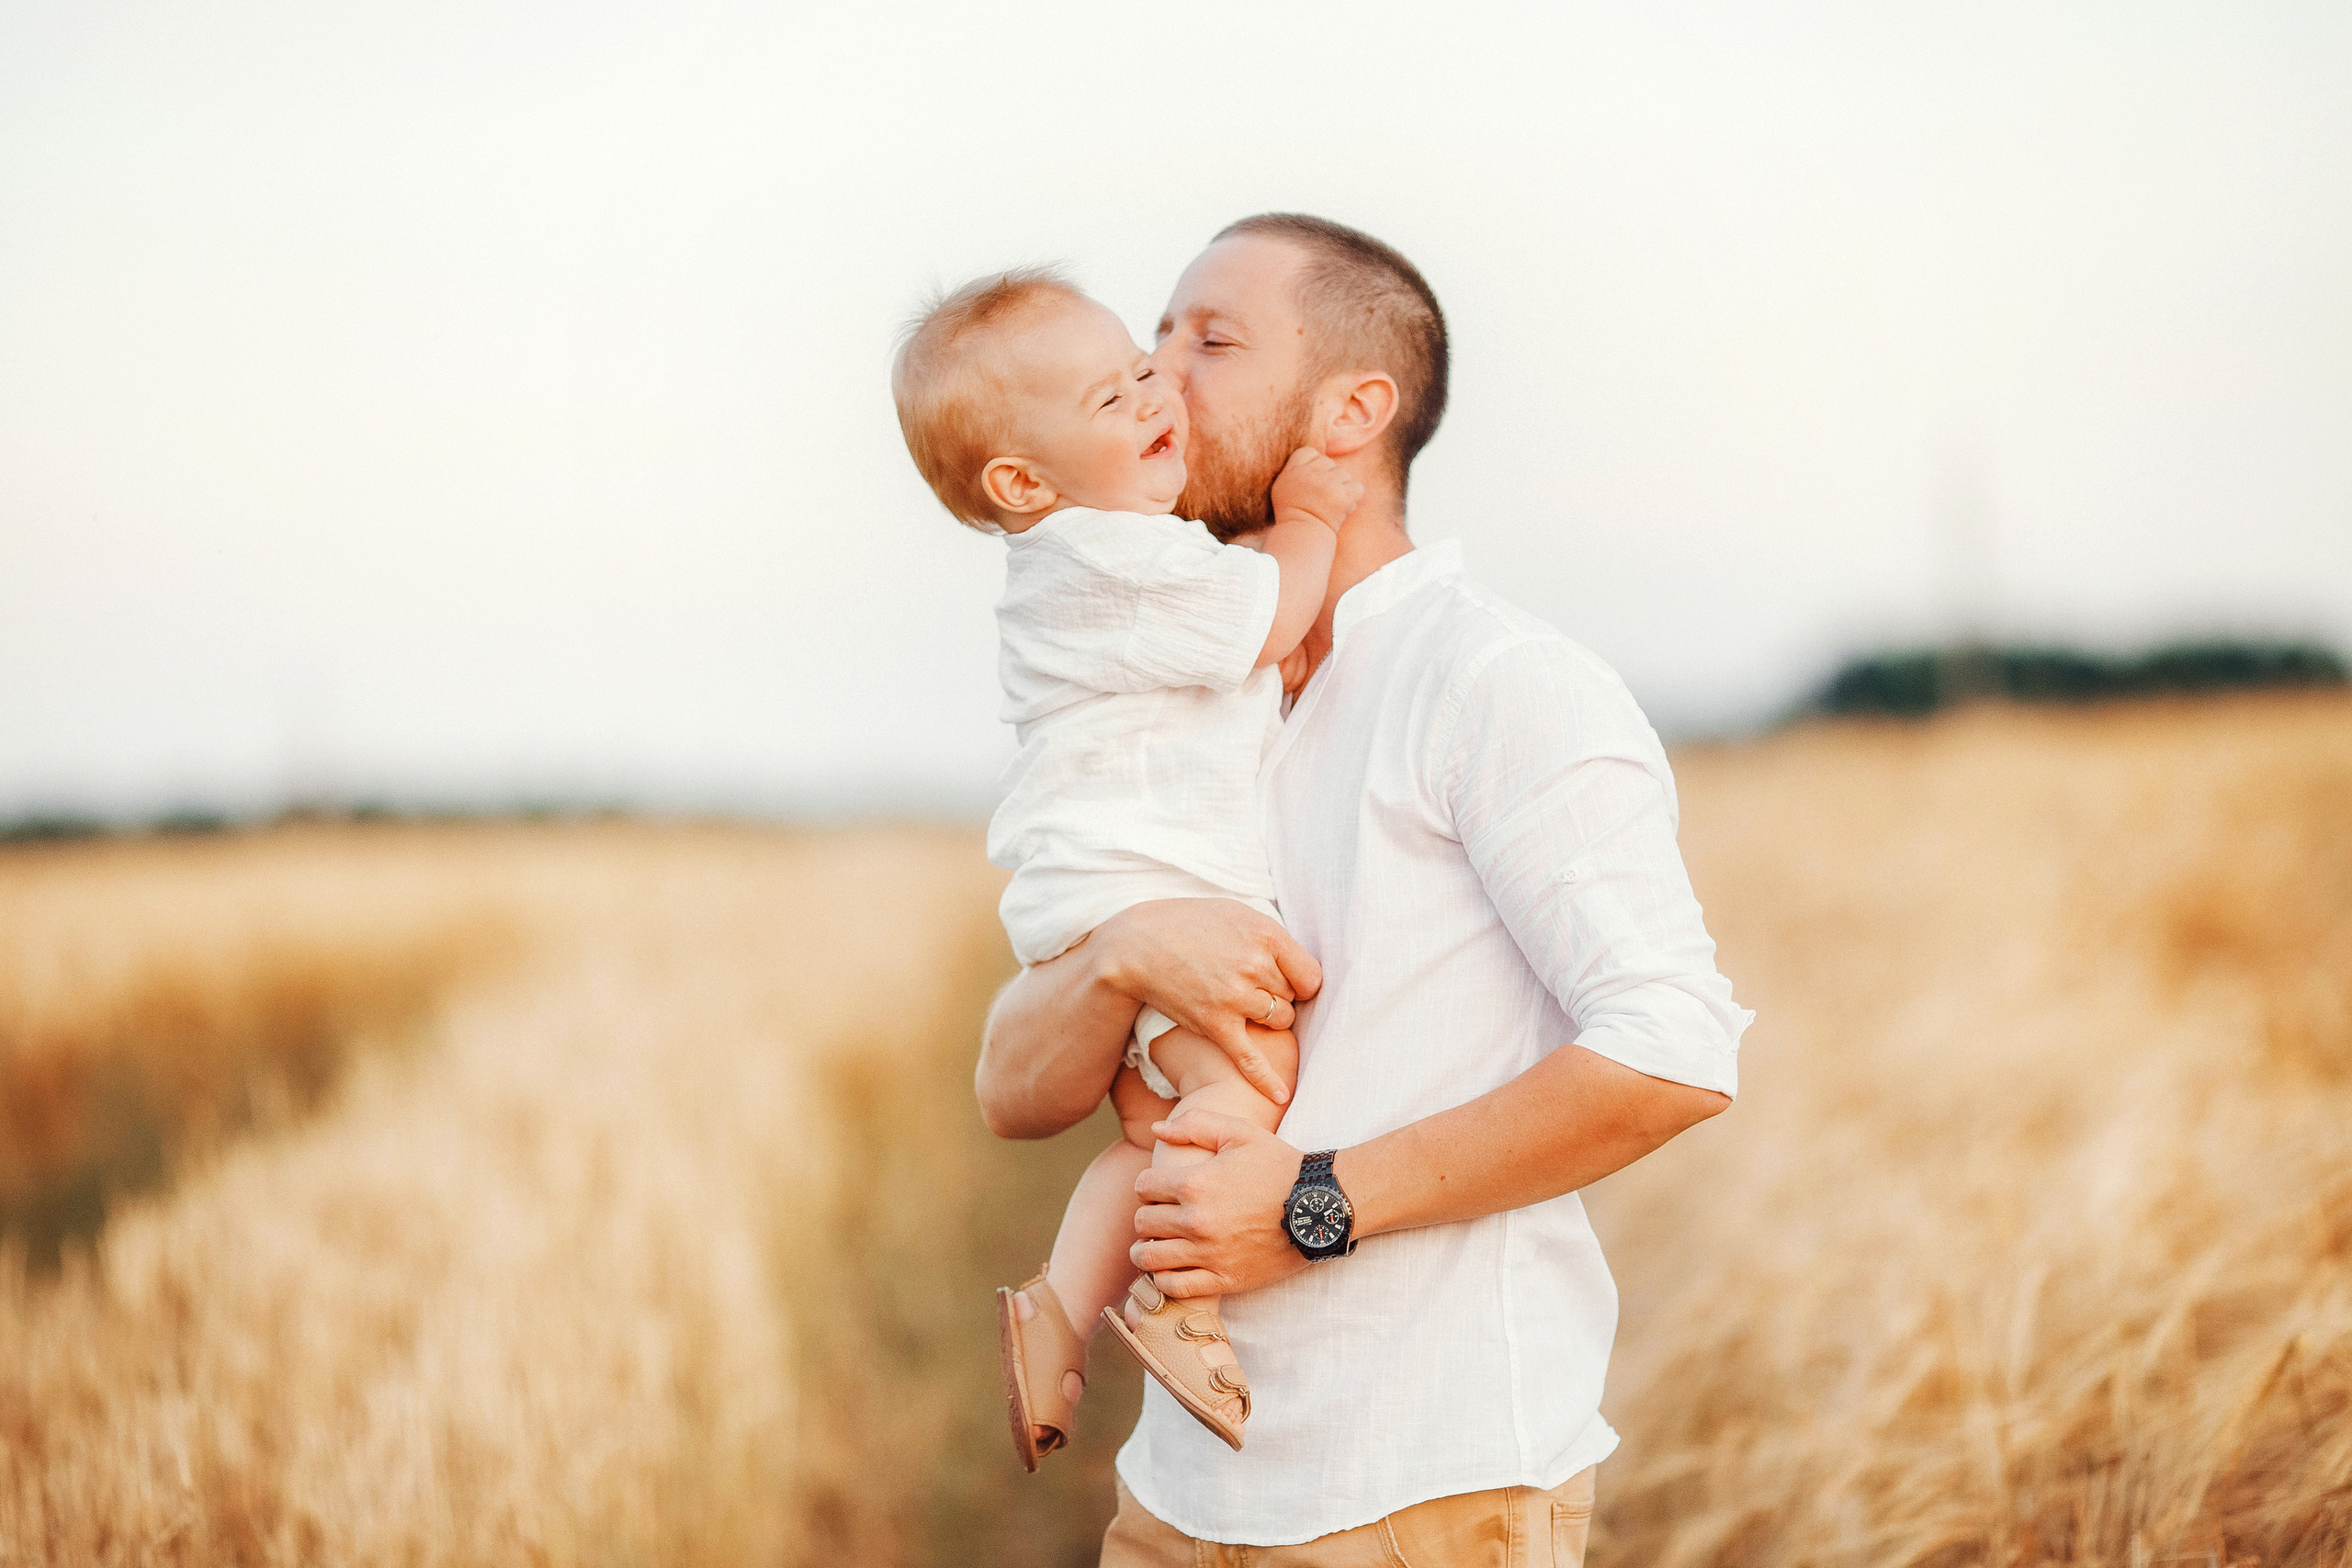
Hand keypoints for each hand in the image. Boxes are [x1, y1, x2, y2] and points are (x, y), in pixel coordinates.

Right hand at [1092, 900, 1320, 1104]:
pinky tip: (1280, 1096)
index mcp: (1266, 935)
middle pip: (1292, 998)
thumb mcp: (1237, 913)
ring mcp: (1235, 996)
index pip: (1310, 975)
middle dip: (1277, 996)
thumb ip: (1271, 937)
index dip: (1298, 981)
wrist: (1137, 946)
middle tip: (1248, 986)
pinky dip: (1266, 1079)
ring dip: (1268, 1019)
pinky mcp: (1215, 1023)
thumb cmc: (1188, 924)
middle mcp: (1255, 966)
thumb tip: (1297, 964)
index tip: (1284, 980)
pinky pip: (1250, 1057)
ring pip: (1280, 1022)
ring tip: (1241, 1005)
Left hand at [1129, 1112, 1312, 1297]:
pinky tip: (1172, 1267)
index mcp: (1196, 1183)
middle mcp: (1197, 1220)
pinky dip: (1165, 1279)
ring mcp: (1209, 1253)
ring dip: (1147, 1250)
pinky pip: (1175, 1287)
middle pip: (1143, 1223)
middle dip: (1148, 1216)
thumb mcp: (1240, 1133)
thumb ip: (1195, 1124)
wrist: (1319, 1206)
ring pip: (1150, 1258)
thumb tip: (1157, 1130)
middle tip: (1161, 1216)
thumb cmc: (1279, 1165)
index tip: (1160, 1189)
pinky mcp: (1224, 1279)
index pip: (1143, 1187)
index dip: (1148, 1185)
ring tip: (1156, 1245)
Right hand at [1268, 446, 1361, 532]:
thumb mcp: (1284, 486)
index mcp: (1293, 469)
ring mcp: (1329, 482)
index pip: (1310, 453)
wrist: (1304, 536)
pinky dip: (1353, 498)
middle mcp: (1311, 472)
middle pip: (1329, 463)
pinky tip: (1342, 508)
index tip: (1310, 485)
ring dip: (1342, 489)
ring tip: (1330, 505)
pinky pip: (1357, 487)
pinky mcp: (1344, 494)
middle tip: (1321, 498)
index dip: (1313, 467)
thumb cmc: (1293, 513)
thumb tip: (1316, 453)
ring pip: (1345, 474)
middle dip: (1329, 478)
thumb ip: (1296, 467)